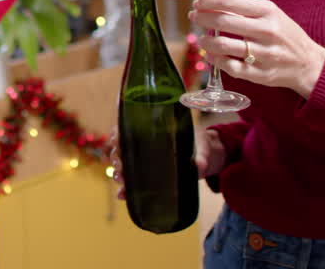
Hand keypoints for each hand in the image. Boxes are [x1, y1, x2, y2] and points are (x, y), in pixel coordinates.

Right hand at [107, 127, 224, 199]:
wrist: (207, 157)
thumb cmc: (202, 145)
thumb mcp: (202, 147)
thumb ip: (201, 156)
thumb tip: (199, 166)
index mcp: (153, 130)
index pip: (127, 128)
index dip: (118, 135)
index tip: (117, 142)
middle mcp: (145, 144)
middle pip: (121, 148)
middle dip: (117, 158)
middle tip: (120, 168)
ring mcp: (146, 161)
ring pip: (124, 164)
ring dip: (118, 172)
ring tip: (120, 181)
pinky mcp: (150, 176)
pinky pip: (133, 181)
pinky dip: (126, 189)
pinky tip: (122, 196)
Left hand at [190, 0, 324, 98]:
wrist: (309, 63)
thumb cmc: (283, 33)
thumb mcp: (271, 14)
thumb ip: (244, 8)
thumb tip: (210, 2)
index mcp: (268, 12)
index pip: (229, 1)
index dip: (207, 1)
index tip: (198, 2)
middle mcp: (267, 31)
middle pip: (222, 21)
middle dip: (201, 18)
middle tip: (194, 17)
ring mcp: (265, 54)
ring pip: (223, 45)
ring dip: (205, 41)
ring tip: (202, 38)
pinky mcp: (261, 74)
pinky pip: (230, 67)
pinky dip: (214, 60)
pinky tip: (210, 56)